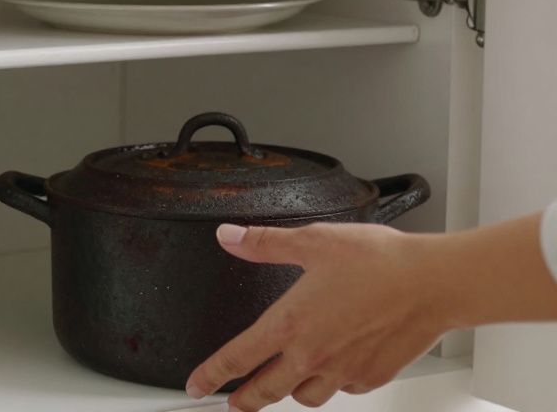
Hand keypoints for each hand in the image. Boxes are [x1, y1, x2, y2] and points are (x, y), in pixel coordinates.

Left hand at [184, 222, 450, 410]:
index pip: (236, 357)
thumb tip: (229, 236)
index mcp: (289, 324)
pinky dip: (332, 383)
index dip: (210, 374)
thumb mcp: (312, 241)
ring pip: (305, 396)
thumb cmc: (379, 261)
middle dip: (243, 400)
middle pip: (266, 391)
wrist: (434, 283)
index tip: (196, 385)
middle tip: (231, 401)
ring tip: (283, 383)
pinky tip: (332, 368)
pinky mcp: (372, 376)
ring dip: (289, 392)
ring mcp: (343, 371)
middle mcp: (313, 355)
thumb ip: (264, 243)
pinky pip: (342, 390)